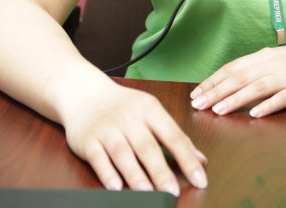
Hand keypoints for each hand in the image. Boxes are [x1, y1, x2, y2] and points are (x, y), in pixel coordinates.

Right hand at [59, 78, 207, 193]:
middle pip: (147, 147)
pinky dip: (107, 173)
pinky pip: (98, 158)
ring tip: (148, 193)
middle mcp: (129, 118)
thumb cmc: (123, 106)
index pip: (172, 135)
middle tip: (173, 192)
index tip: (200, 178)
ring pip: (123, 154)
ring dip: (136, 175)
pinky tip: (116, 187)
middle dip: (161, 171)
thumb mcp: (151, 112)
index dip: (187, 158)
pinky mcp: (88, 140)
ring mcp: (107, 129)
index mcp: (149, 109)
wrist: (85, 93)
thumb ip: (174, 136)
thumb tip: (200, 159)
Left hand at [190, 44, 285, 117]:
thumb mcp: (283, 60)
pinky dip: (268, 106)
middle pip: (240, 77)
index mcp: (267, 56)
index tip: (196, 93)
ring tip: (218, 110)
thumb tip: (237, 80)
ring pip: (257, 87)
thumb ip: (262, 68)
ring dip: (235, 99)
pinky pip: (283, 98)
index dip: (214, 80)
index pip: (234, 67)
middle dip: (216, 91)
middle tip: (198, 104)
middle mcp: (275, 63)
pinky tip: (255, 115)